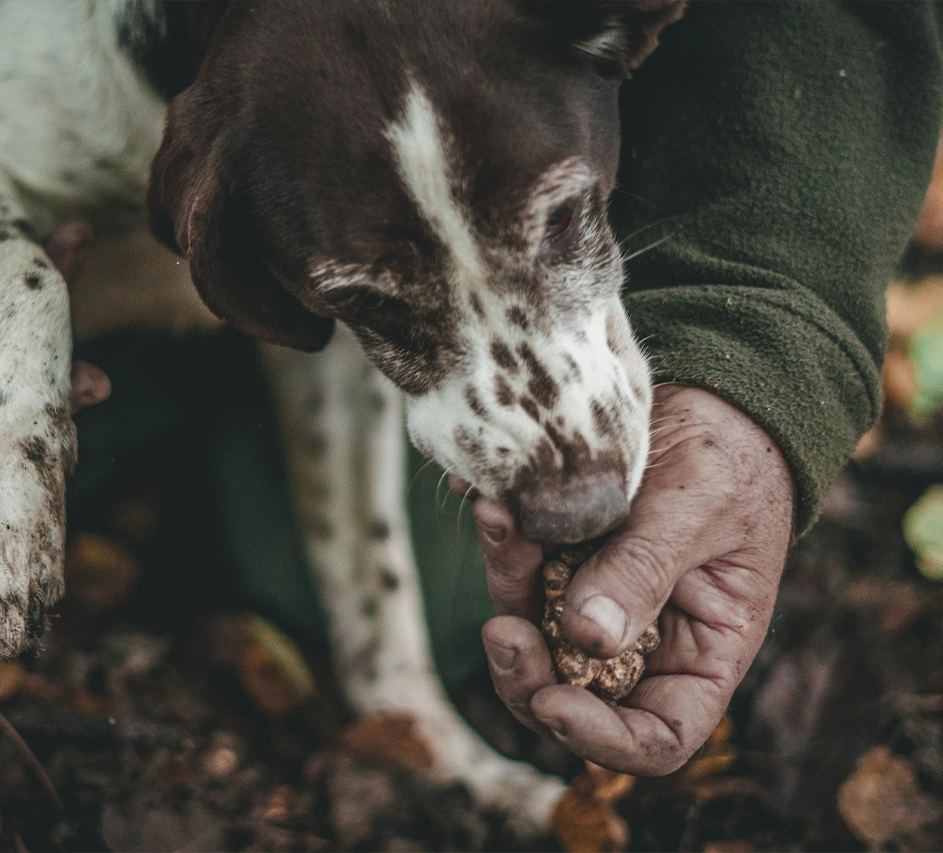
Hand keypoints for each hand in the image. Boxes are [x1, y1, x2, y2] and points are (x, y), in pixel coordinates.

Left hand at [471, 385, 793, 773]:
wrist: (711, 396)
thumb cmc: (731, 459)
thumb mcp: (698, 511)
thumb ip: (644, 572)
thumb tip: (586, 639)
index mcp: (701, 655)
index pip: (656, 737)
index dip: (603, 739)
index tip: (554, 702)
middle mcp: (643, 642)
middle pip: (571, 697)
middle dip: (526, 675)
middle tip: (501, 630)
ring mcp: (594, 602)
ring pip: (531, 632)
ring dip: (506, 586)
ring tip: (498, 519)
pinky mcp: (559, 561)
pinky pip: (519, 570)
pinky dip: (503, 542)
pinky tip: (490, 500)